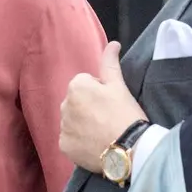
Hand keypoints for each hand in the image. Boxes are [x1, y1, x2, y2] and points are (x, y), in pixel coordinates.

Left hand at [59, 41, 146, 173]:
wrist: (128, 149)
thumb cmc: (125, 114)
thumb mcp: (119, 85)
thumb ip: (110, 63)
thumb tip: (113, 43)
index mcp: (76, 86)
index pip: (86, 83)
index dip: (100, 92)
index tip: (111, 103)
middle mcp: (64, 105)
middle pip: (76, 102)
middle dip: (88, 107)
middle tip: (108, 118)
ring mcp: (63, 127)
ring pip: (72, 120)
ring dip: (82, 123)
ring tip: (102, 132)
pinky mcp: (64, 146)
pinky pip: (69, 139)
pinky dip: (78, 141)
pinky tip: (94, 144)